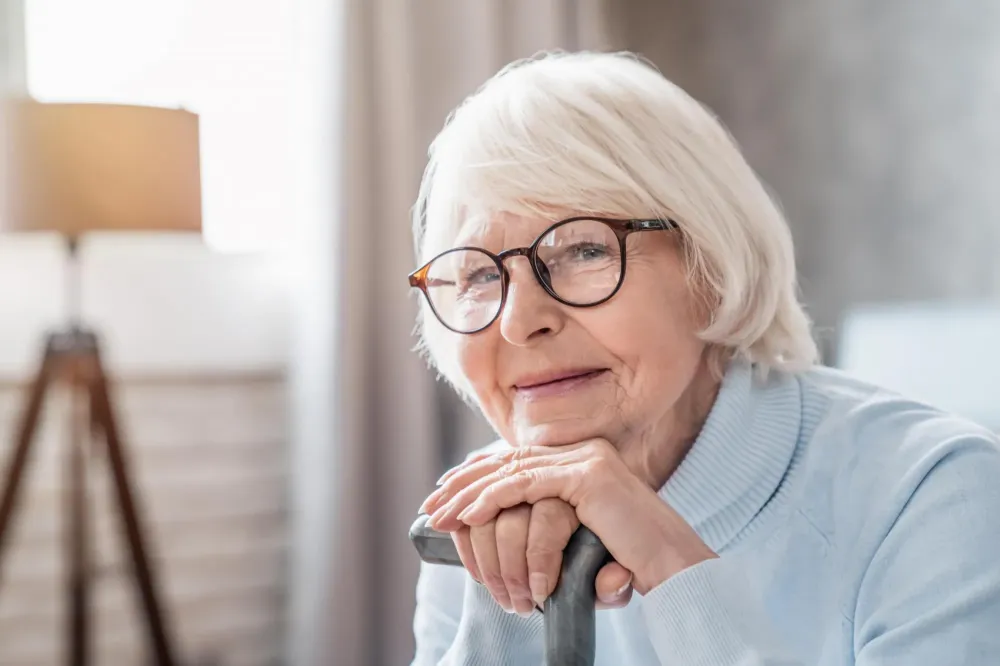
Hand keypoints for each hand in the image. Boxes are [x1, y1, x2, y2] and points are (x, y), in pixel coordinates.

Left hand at [421, 439, 716, 593]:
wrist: (674, 568)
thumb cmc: (631, 560)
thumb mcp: (581, 535)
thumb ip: (550, 521)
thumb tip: (503, 525)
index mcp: (584, 459)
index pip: (519, 460)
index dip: (479, 474)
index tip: (447, 493)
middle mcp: (586, 451)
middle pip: (509, 460)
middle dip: (465, 482)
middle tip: (432, 503)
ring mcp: (588, 460)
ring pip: (511, 470)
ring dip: (469, 494)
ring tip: (440, 515)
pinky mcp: (588, 477)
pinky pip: (526, 485)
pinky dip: (492, 499)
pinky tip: (468, 515)